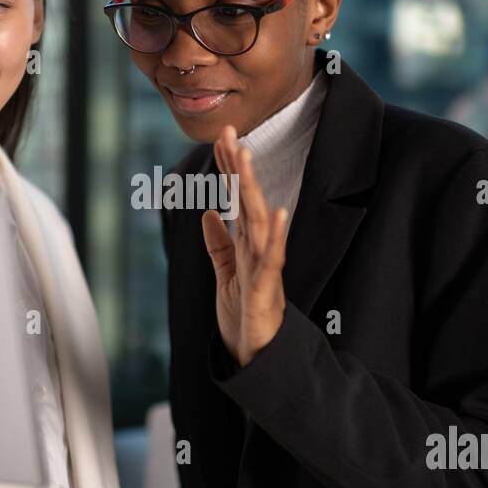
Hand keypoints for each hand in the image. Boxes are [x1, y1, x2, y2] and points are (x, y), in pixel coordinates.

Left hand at [201, 125, 289, 366]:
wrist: (256, 355)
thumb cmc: (244, 315)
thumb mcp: (225, 273)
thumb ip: (218, 244)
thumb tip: (208, 213)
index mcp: (246, 244)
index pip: (236, 198)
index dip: (228, 169)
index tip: (220, 138)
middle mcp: (257, 249)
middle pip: (246, 200)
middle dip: (238, 167)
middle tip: (229, 133)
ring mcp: (264, 267)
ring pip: (256, 221)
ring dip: (252, 189)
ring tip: (246, 158)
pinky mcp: (266, 289)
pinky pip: (272, 259)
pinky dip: (276, 236)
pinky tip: (278, 212)